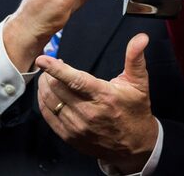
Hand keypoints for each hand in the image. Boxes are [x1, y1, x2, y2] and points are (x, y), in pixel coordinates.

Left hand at [36, 33, 158, 173]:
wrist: (134, 145)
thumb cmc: (135, 109)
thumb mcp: (139, 83)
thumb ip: (135, 58)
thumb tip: (141, 37)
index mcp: (104, 96)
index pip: (75, 81)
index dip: (56, 69)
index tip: (42, 59)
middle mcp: (88, 112)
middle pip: (57, 90)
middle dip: (48, 74)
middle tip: (49, 64)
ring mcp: (77, 127)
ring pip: (50, 102)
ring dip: (44, 87)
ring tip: (47, 76)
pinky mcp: (70, 137)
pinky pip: (49, 117)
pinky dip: (43, 102)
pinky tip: (46, 93)